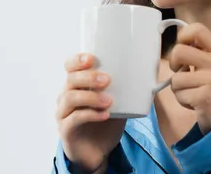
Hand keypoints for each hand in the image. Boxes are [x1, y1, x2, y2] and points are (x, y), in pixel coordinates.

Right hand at [56, 53, 125, 172]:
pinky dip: (90, 115)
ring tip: (109, 101)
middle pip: (71, 80)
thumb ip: (124, 90)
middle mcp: (66, 96)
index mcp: (76, 85)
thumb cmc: (104, 124)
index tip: (91, 58)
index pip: (70, 66)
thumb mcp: (116, 103)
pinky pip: (74, 118)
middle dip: (89, 77)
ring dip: (91, 97)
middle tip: (107, 80)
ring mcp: (63, 113)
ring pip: (70, 97)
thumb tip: (146, 74)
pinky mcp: (66, 130)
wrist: (96, 152)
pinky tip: (105, 115)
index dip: (77, 60)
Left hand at [169, 23, 210, 133]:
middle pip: (179, 51)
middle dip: (174, 65)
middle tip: (182, 74)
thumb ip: (197, 53)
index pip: (197, 29)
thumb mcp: (210, 67)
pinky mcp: (206, 96)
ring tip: (193, 93)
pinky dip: (182, 100)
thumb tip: (176, 42)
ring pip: (176, 77)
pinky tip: (195, 103)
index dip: (182, 37)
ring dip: (179, 89)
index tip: (182, 50)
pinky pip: (179, 93)